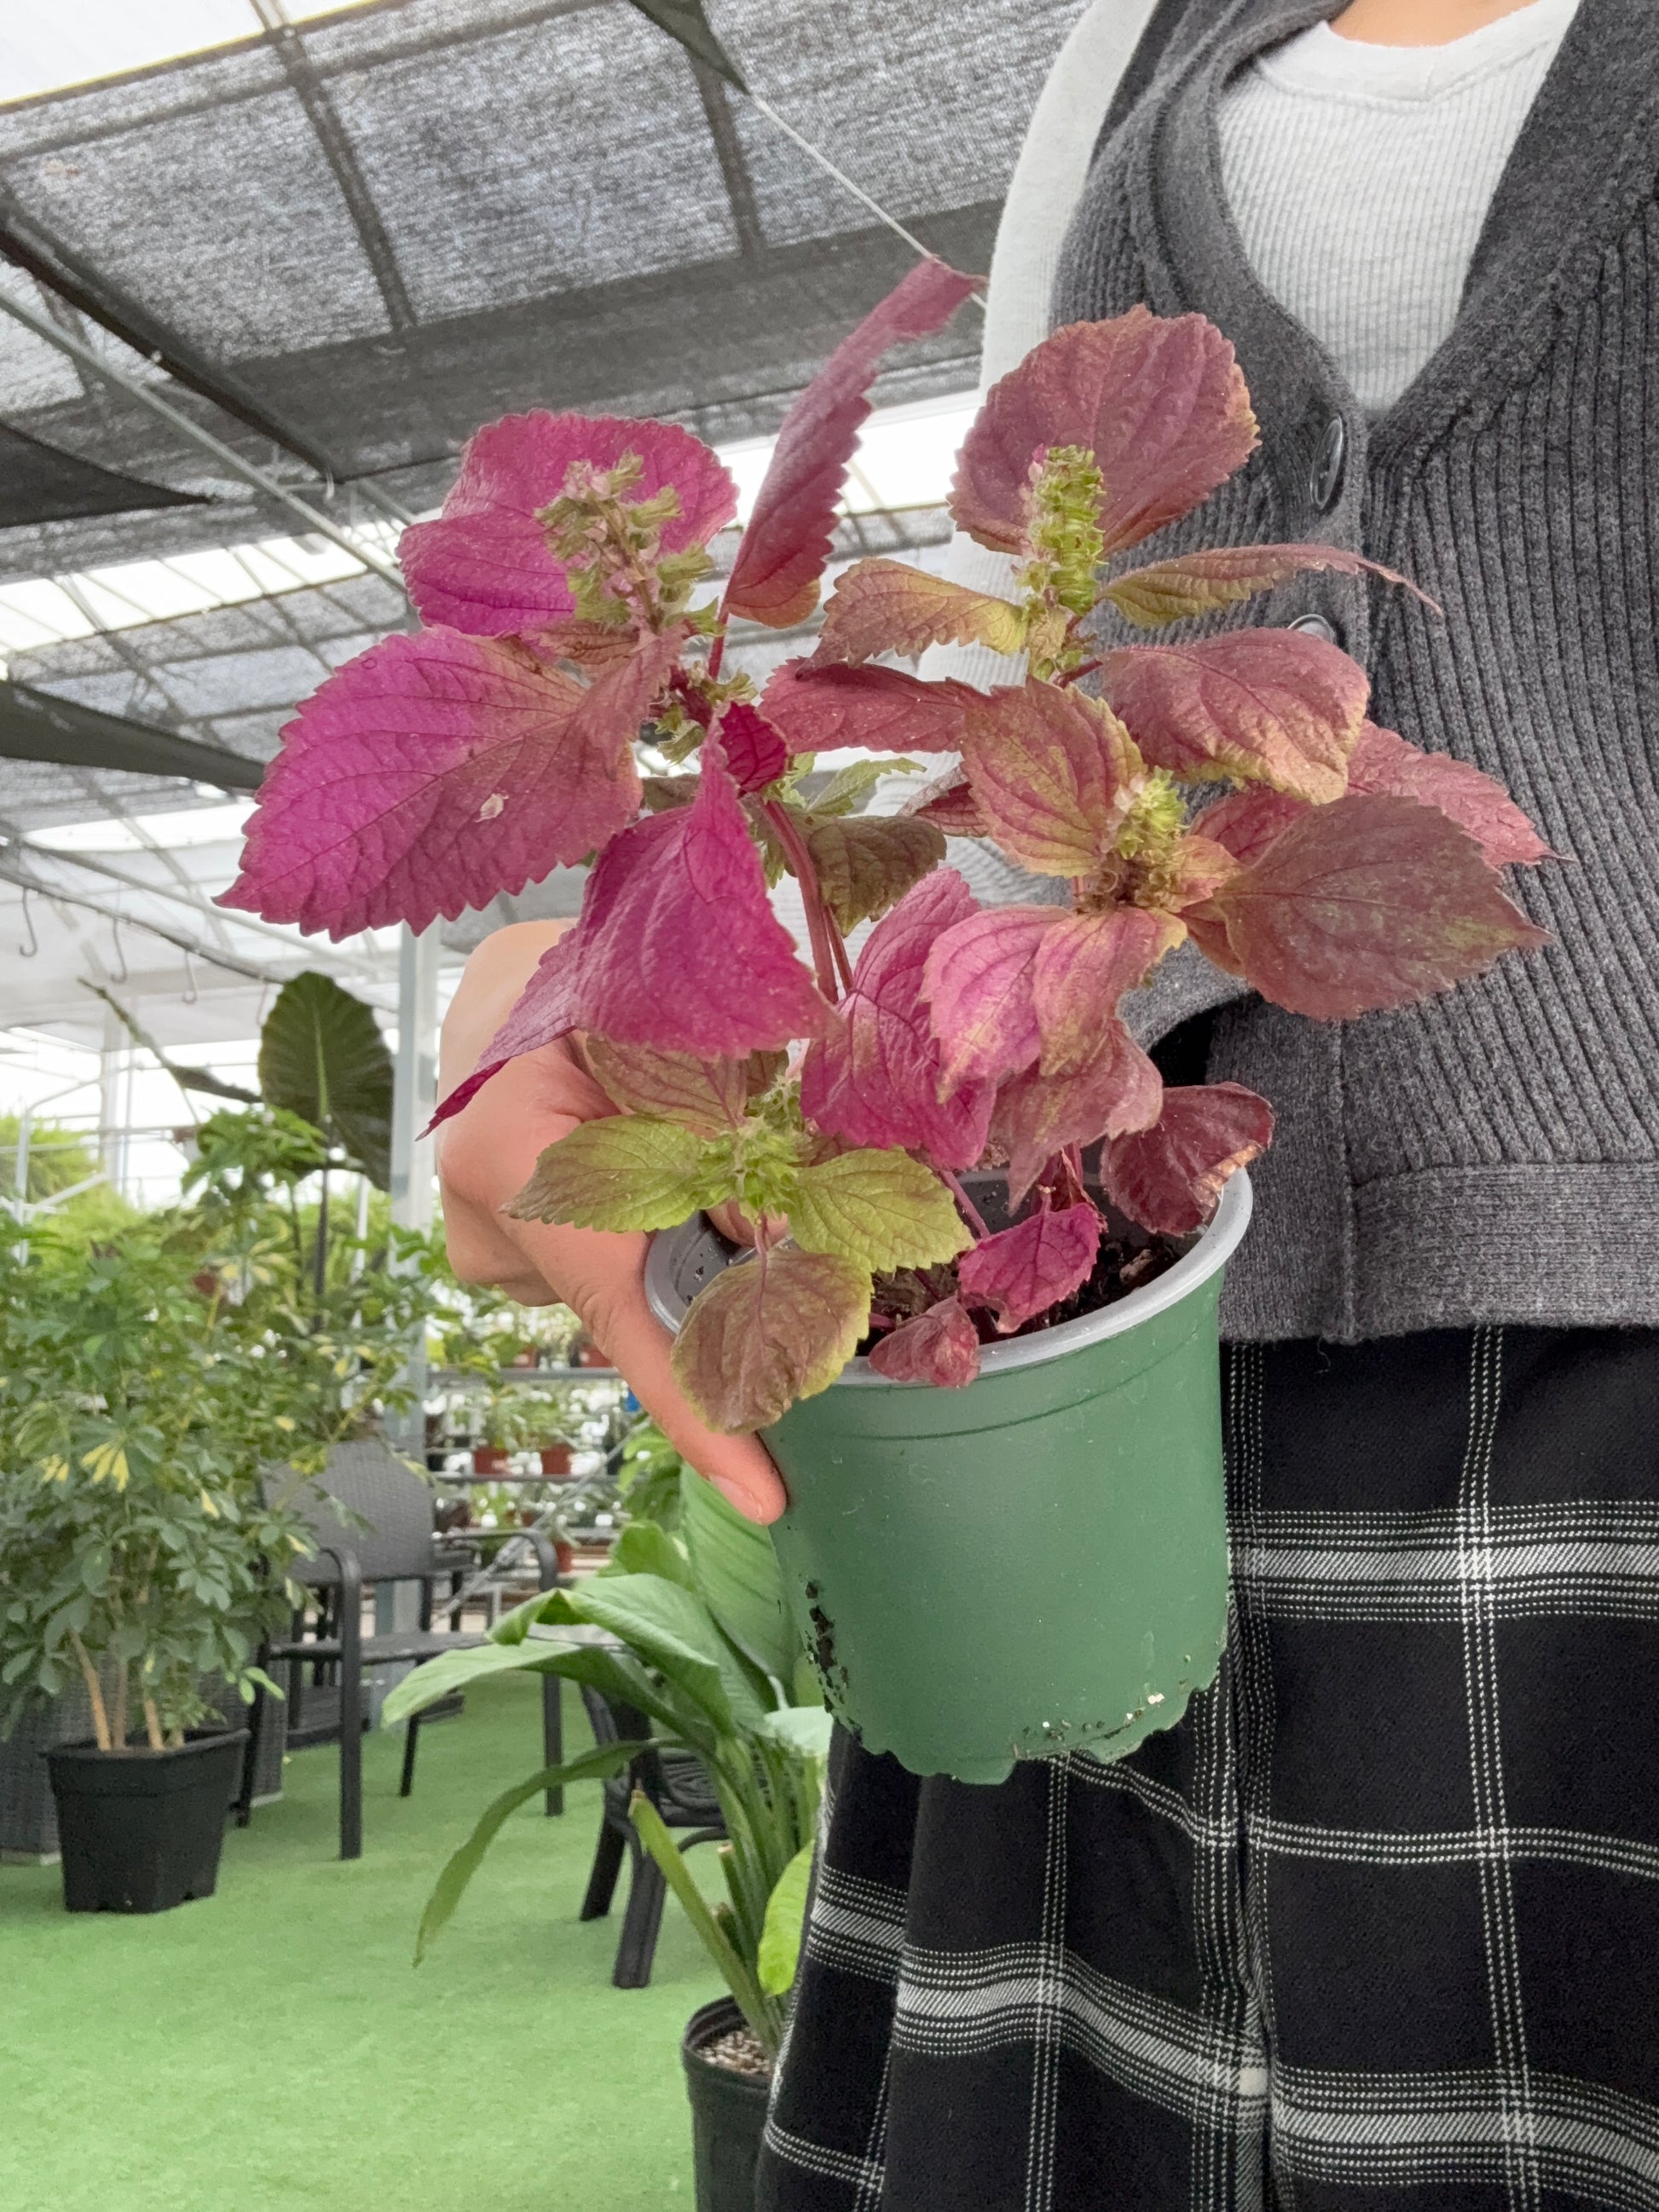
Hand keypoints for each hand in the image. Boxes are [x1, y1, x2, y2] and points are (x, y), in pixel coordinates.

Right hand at [435, 922, 787, 1523]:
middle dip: (724, 1296)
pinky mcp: (501, 1261)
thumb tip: (791, 1239)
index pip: (625, 1315)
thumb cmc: (597, 996)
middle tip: (782, 1239)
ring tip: (687, 1162)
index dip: (700, 1411)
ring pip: (632, 1291)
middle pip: (642, 1311)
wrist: (506, 994)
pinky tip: (645, 1187)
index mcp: (515, 1156)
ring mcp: (487, 1254)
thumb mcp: (670, 1040)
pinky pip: (606, 1276)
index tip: (762, 1496)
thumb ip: (725, 1132)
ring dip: (682, 1251)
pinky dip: (648, 1246)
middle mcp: (487, 1226)